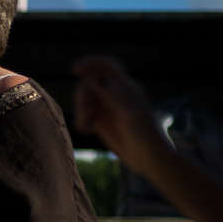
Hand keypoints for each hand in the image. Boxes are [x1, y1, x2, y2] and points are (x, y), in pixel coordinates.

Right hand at [72, 56, 171, 172]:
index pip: (106, 67)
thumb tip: (93, 78)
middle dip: (83, 94)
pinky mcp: (101, 123)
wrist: (148, 158)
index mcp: (125, 87)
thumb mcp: (130, 111)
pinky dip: (82, 121)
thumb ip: (111, 94)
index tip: (74, 69)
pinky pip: (84, 116)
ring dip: (81, 110)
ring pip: (85, 100)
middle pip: (90, 84)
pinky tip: (86, 130)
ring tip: (85, 125)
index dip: (90, 63)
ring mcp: (107, 108)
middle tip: (85, 109)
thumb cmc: (145, 132)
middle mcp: (114, 95)